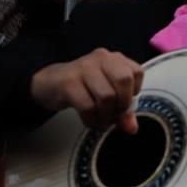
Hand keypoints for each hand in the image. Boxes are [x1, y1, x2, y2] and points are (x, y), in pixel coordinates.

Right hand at [30, 48, 144, 133]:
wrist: (49, 83)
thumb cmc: (83, 86)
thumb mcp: (106, 92)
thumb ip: (123, 107)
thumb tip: (132, 128)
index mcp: (114, 59)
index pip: (137, 72)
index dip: (133, 93)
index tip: (124, 104)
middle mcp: (101, 59)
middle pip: (124, 81)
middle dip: (122, 104)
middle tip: (114, 115)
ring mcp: (84, 68)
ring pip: (107, 96)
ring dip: (106, 115)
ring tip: (101, 120)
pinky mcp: (68, 83)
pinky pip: (88, 106)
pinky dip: (92, 119)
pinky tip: (90, 121)